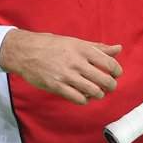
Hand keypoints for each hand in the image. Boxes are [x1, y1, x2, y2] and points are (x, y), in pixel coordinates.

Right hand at [0, 29, 121, 104]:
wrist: (24, 51)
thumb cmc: (51, 45)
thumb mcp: (75, 42)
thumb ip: (97, 47)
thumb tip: (119, 49)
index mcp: (82, 49)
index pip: (110, 63)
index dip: (117, 71)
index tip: (115, 74)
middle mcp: (76, 62)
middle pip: (104, 80)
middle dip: (111, 86)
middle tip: (108, 86)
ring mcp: (66, 75)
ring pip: (93, 92)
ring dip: (98, 94)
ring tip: (95, 91)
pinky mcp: (57, 86)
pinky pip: (78, 99)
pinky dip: (84, 100)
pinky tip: (82, 95)